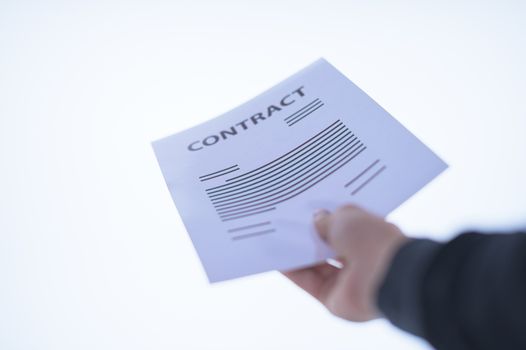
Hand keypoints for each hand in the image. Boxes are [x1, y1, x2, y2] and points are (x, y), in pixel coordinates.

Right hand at [283, 205, 407, 320]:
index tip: (305, 210)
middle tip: (286, 224)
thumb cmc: (372, 241)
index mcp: (370, 236)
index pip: (344, 226)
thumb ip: (327, 218)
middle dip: (308, 236)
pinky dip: (293, 272)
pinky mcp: (332, 298)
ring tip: (277, 238)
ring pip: (315, 266)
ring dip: (297, 254)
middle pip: (327, 247)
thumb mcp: (346, 217)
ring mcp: (346, 280)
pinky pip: (308, 282)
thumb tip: (316, 219)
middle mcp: (359, 258)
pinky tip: (278, 260)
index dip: (326, 218)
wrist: (386, 277)